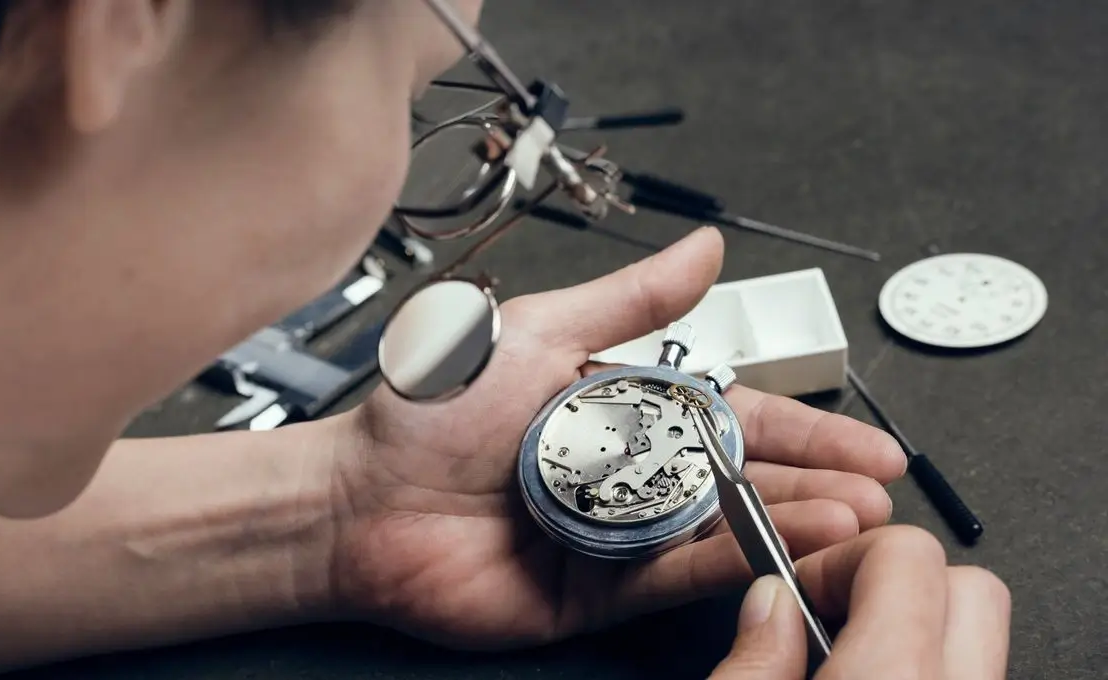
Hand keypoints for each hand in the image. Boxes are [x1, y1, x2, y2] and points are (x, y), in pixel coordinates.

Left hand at [331, 227, 907, 648]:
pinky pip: (674, 580)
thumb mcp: (541, 331)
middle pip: (744, 476)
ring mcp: (619, 535)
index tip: (870, 442)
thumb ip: (631, 301)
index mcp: (624, 407)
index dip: (807, 427)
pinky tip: (782, 551)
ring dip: (792, 523)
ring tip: (856, 518)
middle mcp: (630, 471)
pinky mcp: (598, 592)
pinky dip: (729, 566)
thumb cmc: (435, 412)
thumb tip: (707, 248)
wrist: (361, 501)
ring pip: (722, 530)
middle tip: (882, 491)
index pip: (736, 415)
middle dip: (818, 480)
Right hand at [709, 525, 1011, 678]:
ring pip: (973, 634)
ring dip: (911, 621)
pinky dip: (918, 660)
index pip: (906, 555)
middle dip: (896, 578)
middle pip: (968, 586)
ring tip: (842, 645)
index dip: (842, 554)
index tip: (796, 583)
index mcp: (886, 679)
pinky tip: (862, 675)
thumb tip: (770, 603)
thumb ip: (752, 656)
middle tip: (831, 607)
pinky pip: (963, 673)